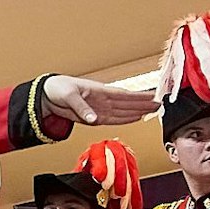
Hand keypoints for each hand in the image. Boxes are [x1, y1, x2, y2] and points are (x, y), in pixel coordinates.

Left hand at [39, 76, 160, 126]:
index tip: (154, 97)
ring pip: (124, 111)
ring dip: (139, 111)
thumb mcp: (69, 96)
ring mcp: (100, 108)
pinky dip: (126, 118)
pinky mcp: (95, 117)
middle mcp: (103, 100)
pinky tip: (136, 117)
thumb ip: (82, 108)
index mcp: (100, 91)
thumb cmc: (58, 88)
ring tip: (154, 111)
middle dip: (145, 104)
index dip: (140, 97)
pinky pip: (114, 118)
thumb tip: (95, 119)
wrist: (48, 95)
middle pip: (129, 103)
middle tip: (161, 105)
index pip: (125, 95)